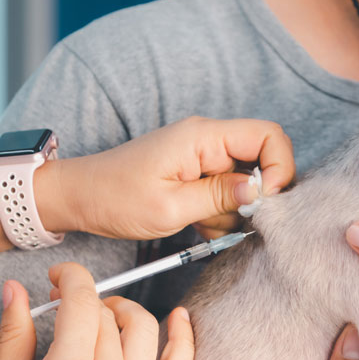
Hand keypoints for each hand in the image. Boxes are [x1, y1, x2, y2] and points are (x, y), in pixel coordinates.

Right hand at [0, 263, 194, 359]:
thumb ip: (14, 335)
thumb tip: (16, 288)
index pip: (82, 303)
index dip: (71, 278)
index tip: (57, 277)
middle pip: (108, 317)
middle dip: (87, 300)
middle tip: (66, 306)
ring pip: (144, 331)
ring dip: (125, 311)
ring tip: (104, 314)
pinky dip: (183, 341)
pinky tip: (180, 317)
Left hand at [41, 116, 294, 239]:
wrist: (80, 198)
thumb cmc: (116, 199)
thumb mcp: (171, 207)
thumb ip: (221, 197)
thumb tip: (261, 191)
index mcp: (203, 137)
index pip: (269, 135)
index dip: (279, 168)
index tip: (266, 202)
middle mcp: (207, 139)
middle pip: (262, 159)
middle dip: (256, 196)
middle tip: (233, 219)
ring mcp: (203, 155)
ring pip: (246, 182)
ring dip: (233, 211)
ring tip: (200, 223)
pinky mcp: (198, 172)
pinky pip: (227, 191)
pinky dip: (220, 213)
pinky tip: (195, 222)